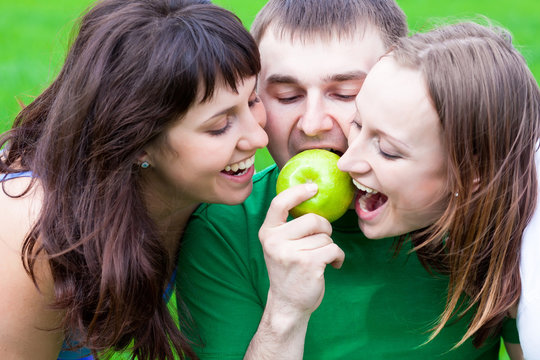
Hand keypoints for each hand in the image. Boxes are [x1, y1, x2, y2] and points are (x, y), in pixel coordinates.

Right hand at [259, 183, 344, 318]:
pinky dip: (338, 257)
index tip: (314, 188)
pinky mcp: (309, 264)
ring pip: (325, 236)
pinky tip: (333, 265)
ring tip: (322, 258)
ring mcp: (291, 253)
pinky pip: (334, 249)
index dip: (298, 191)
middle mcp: (275, 241)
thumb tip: (312, 195)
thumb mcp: (279, 245)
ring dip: (330, 246)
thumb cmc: (288, 270)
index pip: (279, 203)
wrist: (288, 304)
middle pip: (312, 219)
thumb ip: (288, 225)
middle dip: (324, 228)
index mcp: (268, 233)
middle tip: (322, 240)